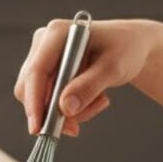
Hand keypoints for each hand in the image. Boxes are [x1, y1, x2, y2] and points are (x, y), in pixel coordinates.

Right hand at [14, 19, 160, 136]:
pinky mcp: (49, 71)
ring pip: (41, 97)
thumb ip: (88, 87)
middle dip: (53, 112)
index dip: (34, 102)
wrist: (131, 46)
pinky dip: (71, 107)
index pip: (36, 71)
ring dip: (68, 111)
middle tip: (76, 127)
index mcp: (57, 33)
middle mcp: (44, 43)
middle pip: (31, 87)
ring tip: (98, 102)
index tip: (38, 128)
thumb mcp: (113, 68)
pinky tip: (93, 99)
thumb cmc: (125, 49)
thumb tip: (65, 108)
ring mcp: (45, 57)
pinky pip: (50, 99)